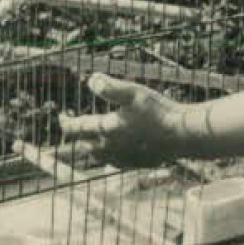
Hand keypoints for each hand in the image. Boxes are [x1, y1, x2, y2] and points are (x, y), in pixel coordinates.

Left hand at [58, 73, 185, 168]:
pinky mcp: (136, 164)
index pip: (78, 128)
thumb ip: (109, 87)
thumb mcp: (133, 92)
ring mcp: (123, 158)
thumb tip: (90, 79)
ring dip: (91, 149)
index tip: (61, 117)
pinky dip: (108, 156)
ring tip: (91, 142)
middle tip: (74, 129)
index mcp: (107, 129)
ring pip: (99, 157)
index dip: (66, 122)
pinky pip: (115, 163)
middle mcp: (111, 148)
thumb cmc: (158, 111)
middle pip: (85, 146)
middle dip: (77, 137)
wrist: (182, 135)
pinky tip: (115, 151)